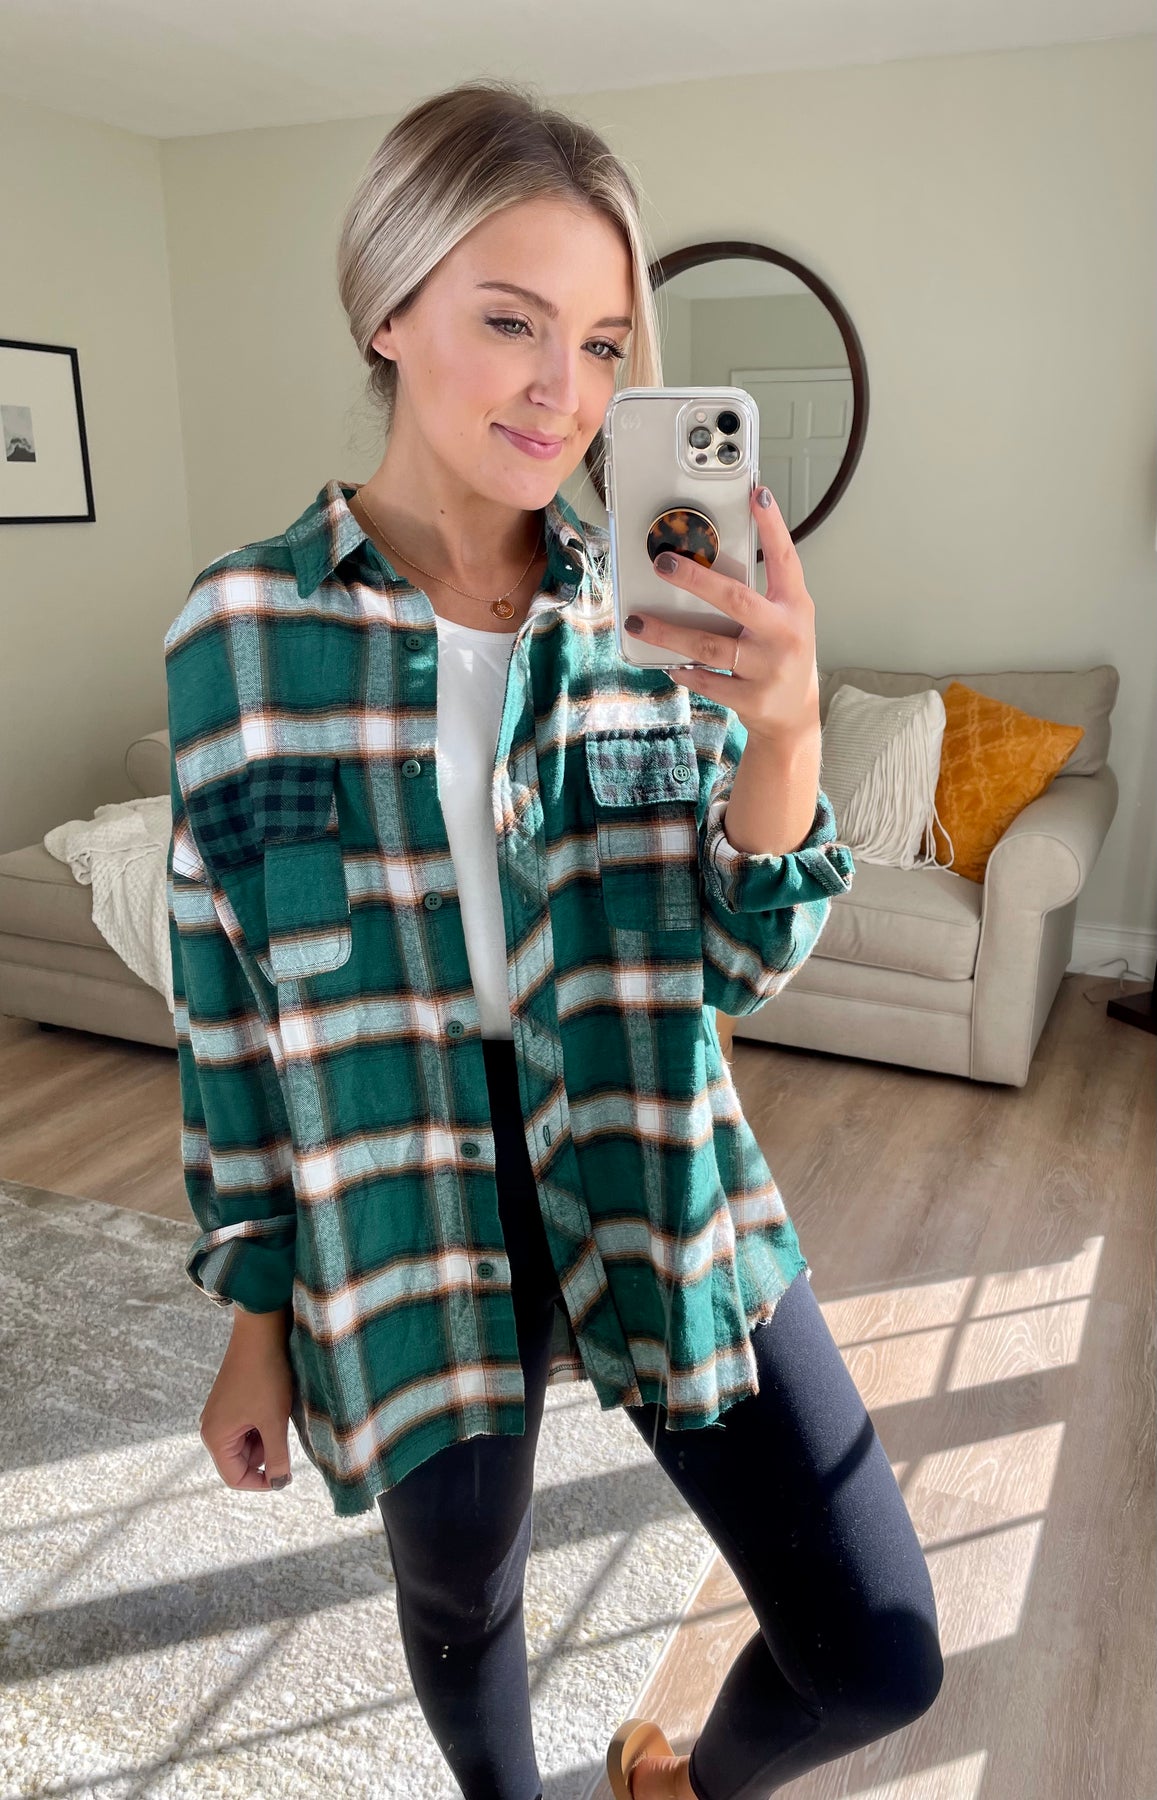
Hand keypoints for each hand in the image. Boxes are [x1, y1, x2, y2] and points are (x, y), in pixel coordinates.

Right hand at [199, 1317, 294, 1491]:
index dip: (261, 1482)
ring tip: (280, 1416)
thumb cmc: (265, 1377)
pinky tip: (276, 1407)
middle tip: (284, 1434)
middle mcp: (211, 1428)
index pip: (235, 1478)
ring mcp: (220, 1414)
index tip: (286, 1474)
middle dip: (265, 1456)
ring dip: (266, 1438)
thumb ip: (276, 1458)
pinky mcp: (230, 1402)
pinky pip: (247, 1426)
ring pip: (247, 1443)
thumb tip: (279, 1484)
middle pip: (240, 1461)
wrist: (261, 1332)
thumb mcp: (274, 1421)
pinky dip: (263, 1424)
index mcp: (215, 1437)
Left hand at [624, 485, 820, 742]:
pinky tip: (668, 665)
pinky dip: (684, 672)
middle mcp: (784, 634)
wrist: (793, 717)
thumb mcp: (782, 621)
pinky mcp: (752, 698)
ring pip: (708, 645)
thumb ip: (757, 595)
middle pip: (735, 599)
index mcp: (794, 607)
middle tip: (663, 563)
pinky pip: (707, 680)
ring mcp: (769, 668)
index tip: (756, 494)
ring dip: (668, 633)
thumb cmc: (781, 657)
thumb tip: (702, 564)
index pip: (785, 558)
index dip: (772, 525)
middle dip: (696, 580)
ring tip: (637, 623)